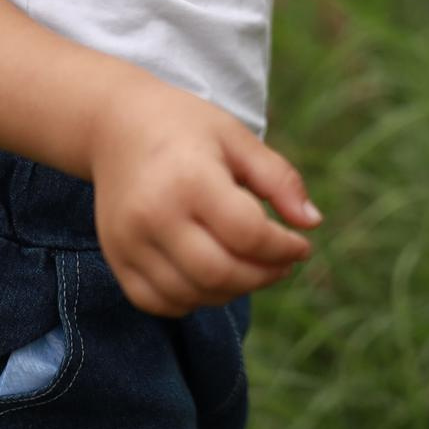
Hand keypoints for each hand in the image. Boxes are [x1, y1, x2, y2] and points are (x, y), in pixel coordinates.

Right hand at [87, 78, 319, 313]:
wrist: (116, 126)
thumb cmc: (187, 129)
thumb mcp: (238, 139)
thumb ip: (279, 179)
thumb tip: (312, 224)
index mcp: (190, 180)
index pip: (248, 235)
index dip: (284, 249)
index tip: (301, 246)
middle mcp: (154, 216)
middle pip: (220, 274)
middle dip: (263, 276)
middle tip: (281, 263)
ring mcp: (129, 242)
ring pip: (192, 295)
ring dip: (232, 291)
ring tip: (250, 267)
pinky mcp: (116, 259)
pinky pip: (159, 302)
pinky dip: (193, 299)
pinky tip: (211, 275)